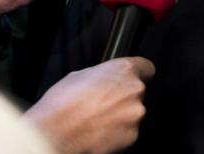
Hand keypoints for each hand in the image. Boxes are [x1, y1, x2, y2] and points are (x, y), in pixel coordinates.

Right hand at [25, 57, 154, 153]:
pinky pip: (127, 132)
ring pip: (132, 114)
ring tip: (96, 121)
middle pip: (136, 93)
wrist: (56, 134)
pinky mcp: (132, 136)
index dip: (139, 73)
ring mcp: (135, 115)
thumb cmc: (63, 104)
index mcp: (124, 70)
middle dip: (123, 98)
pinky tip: (98, 132)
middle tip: (102, 105)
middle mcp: (135, 91)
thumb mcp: (79, 75)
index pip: (146, 67)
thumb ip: (100, 75)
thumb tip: (103, 80)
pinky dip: (117, 133)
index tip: (133, 78)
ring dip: (120, 117)